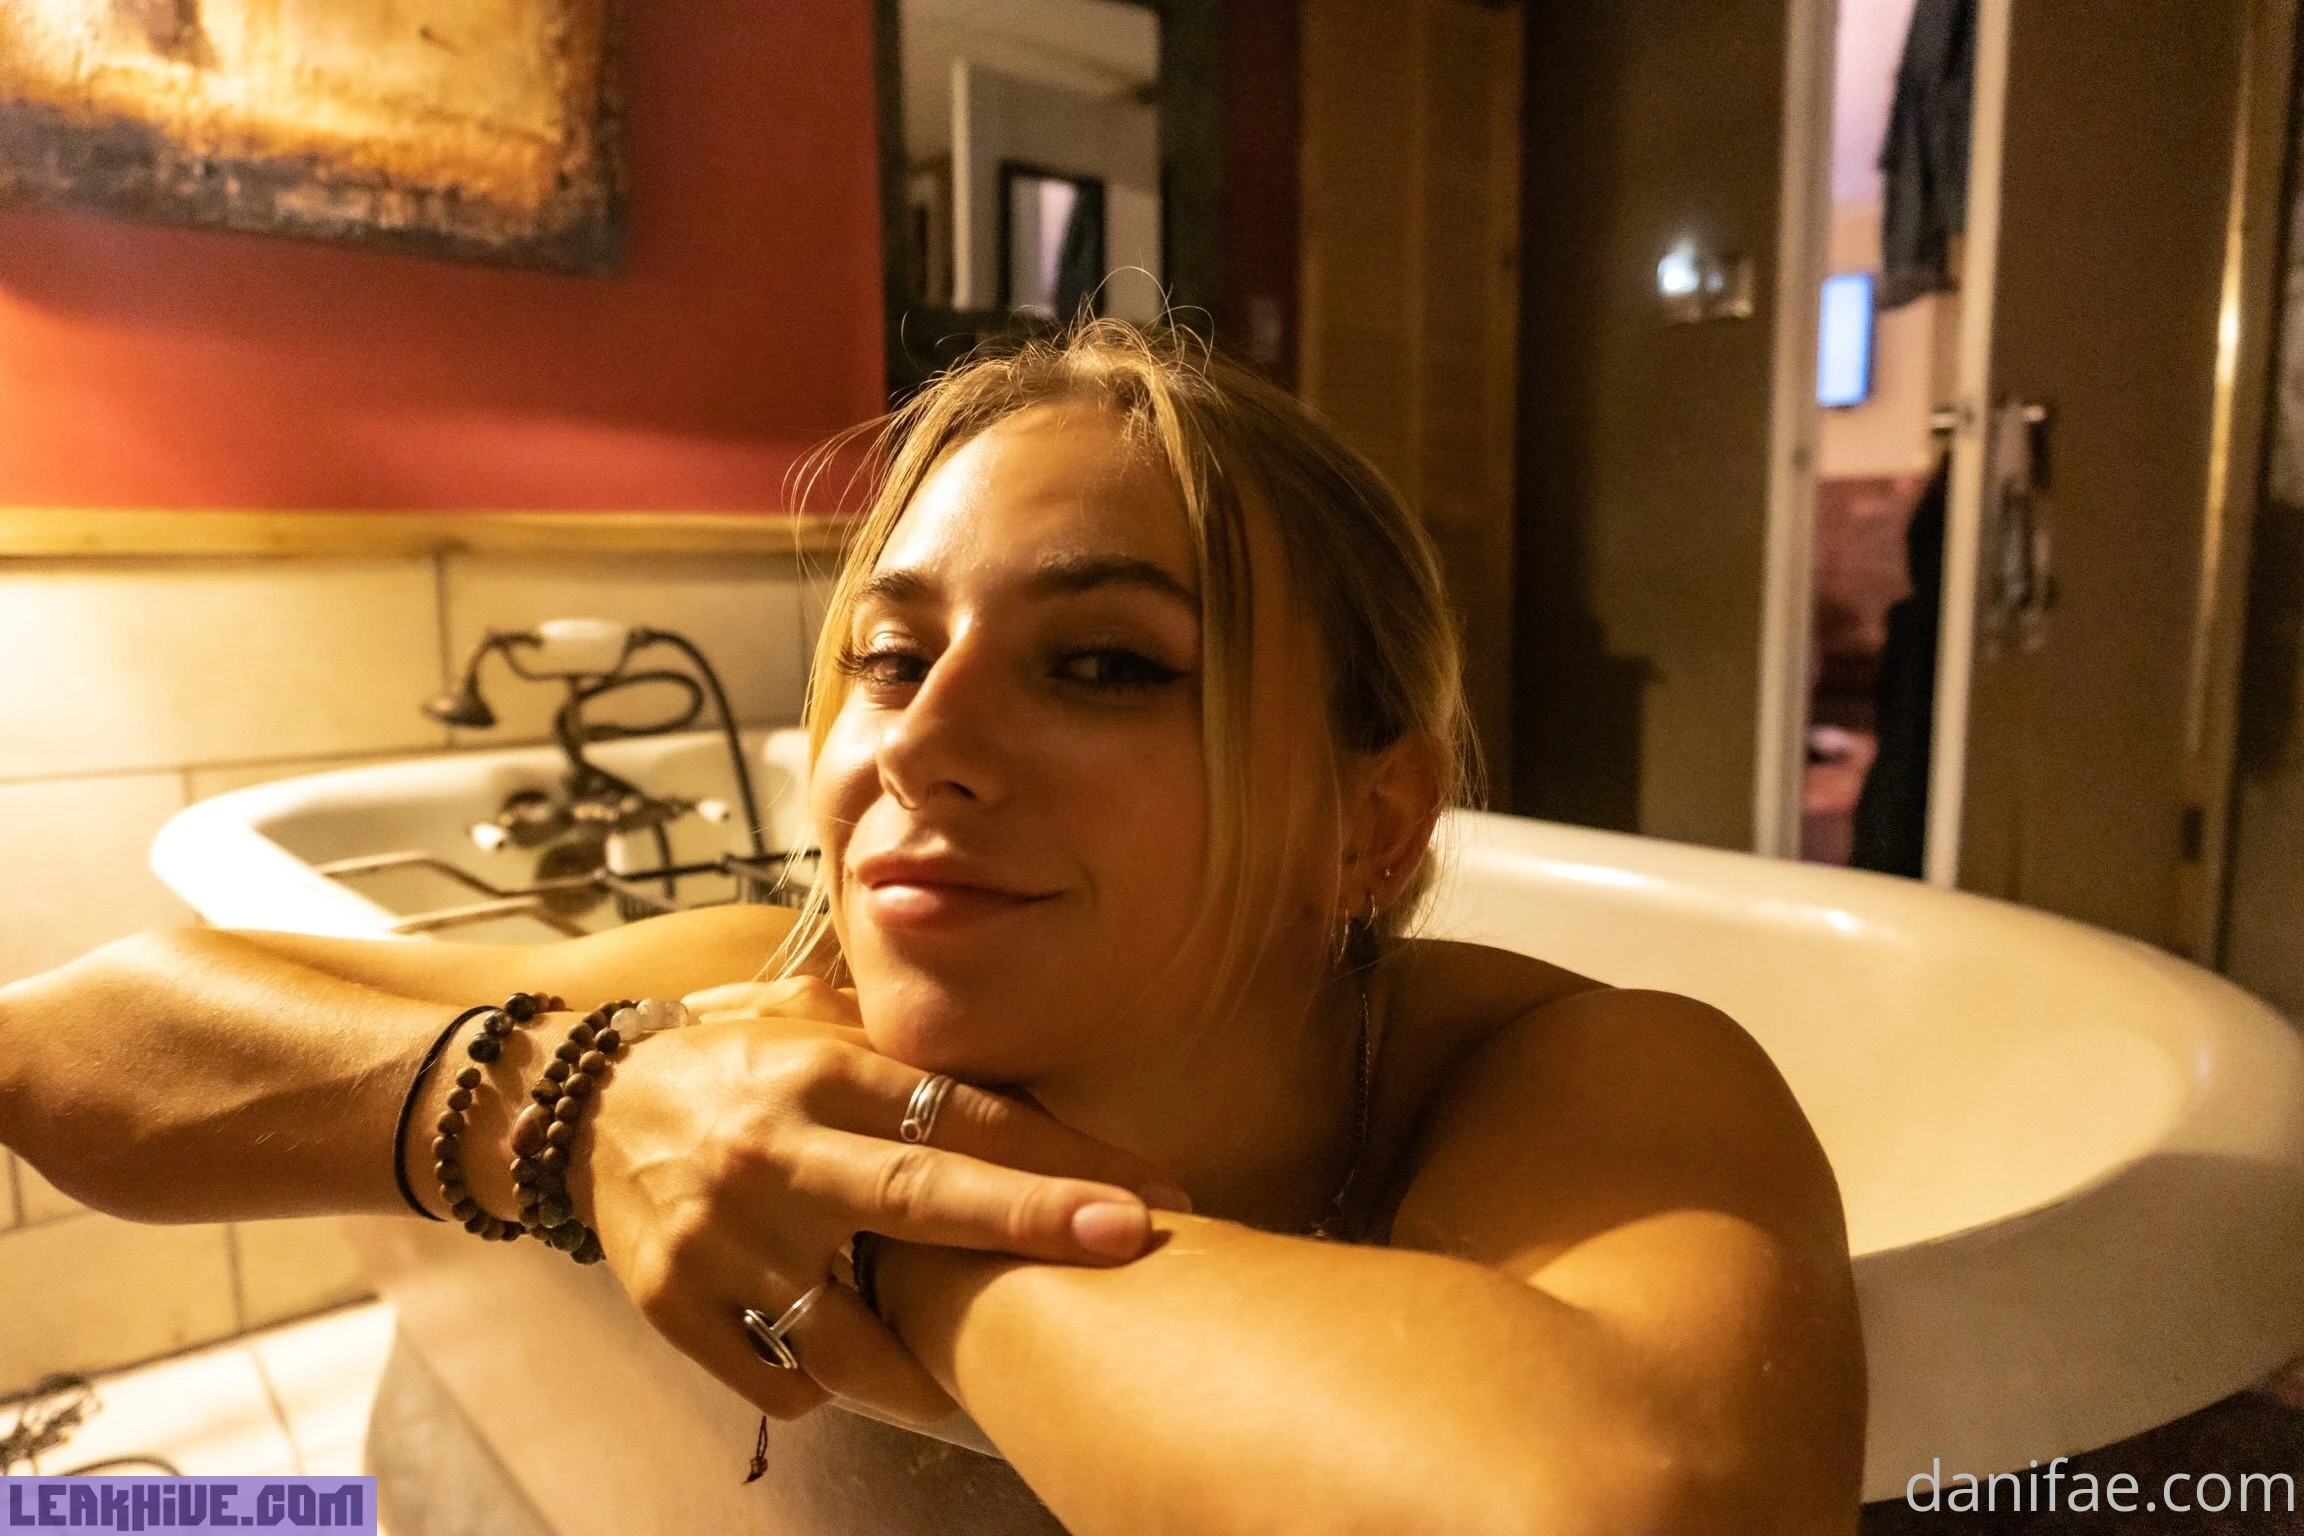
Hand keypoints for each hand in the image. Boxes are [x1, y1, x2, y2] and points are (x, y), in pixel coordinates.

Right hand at [573, 976, 1185, 1428]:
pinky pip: (788, 1380)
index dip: (1056, 1155)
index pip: (956, 1116)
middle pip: (921, 1200)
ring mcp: (720, 1239)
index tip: (1145, 1191)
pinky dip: (834, 1382)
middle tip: (1130, 1244)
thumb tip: (1045, 1105)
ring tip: (983, 1376)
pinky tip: (858, 1362)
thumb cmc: (735, 1069)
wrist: (583, 1109)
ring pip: (856, 1335)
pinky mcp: (676, 1306)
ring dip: (935, 1367)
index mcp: (815, 1076)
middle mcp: (772, 1155)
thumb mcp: (817, 1036)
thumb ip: (909, 1070)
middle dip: (1033, 1225)